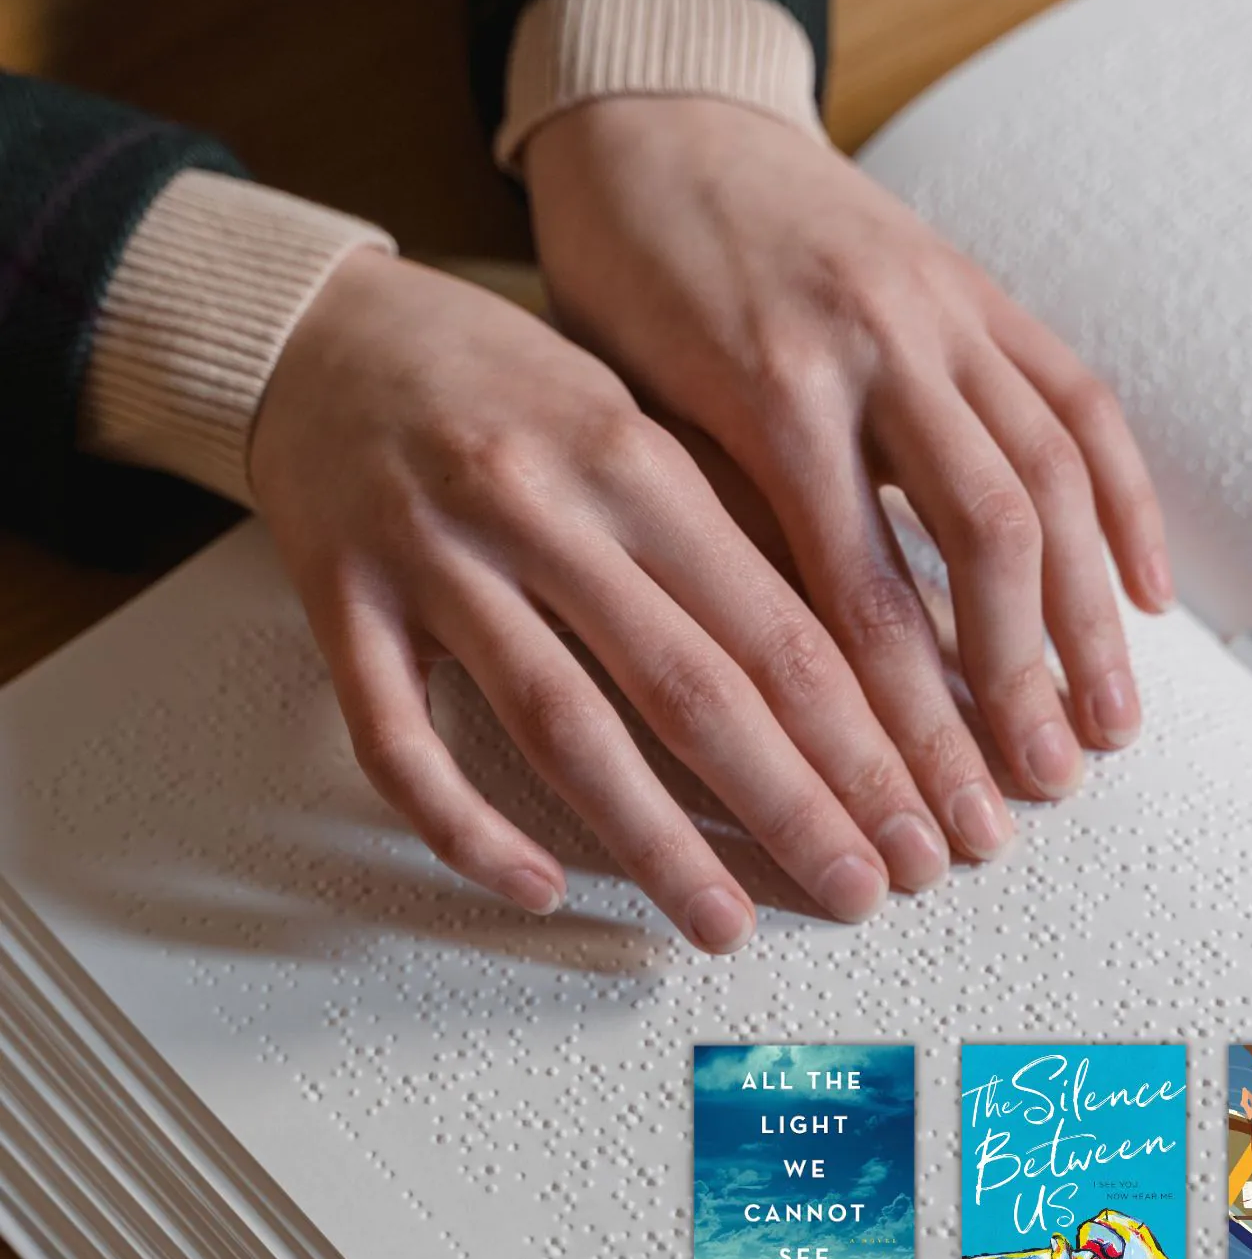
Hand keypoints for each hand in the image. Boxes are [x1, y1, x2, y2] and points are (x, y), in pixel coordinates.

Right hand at [251, 250, 956, 949]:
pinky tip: (531, 887)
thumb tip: (875, 649)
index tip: (913, 822)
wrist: (332, 331)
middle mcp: (542, 505)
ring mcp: (434, 556)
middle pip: (686, 684)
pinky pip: (395, 739)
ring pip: (558, 720)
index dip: (856, 740)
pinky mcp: (341, 601)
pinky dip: (464, 823)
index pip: (774, 626)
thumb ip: (737, 530)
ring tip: (723, 926)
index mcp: (637, 458)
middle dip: (788, 804)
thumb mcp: (639, 424)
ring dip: (650, 839)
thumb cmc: (512, 387)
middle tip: (861, 894)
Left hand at [525, 98, 1173, 859]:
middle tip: (1028, 803)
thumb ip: (721, 527)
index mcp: (770, 389)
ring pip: (1050, 477)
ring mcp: (942, 307)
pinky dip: (1125, 501)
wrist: (656, 118)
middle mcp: (876, 345)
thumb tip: (793, 686)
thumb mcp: (632, 410)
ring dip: (1089, 618)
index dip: (902, 732)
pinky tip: (1151, 592)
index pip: (858, 600)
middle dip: (1010, 692)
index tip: (922, 823)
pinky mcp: (980, 286)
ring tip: (1108, 729)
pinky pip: (1080, 396)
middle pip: (980, 545)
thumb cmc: (618, 278)